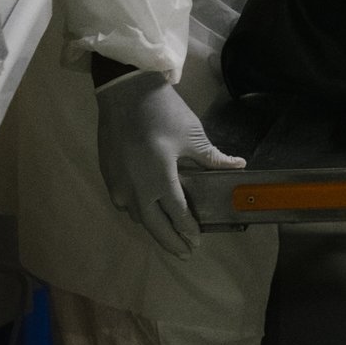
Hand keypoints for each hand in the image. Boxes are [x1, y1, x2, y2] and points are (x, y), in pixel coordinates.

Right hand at [91, 66, 243, 256]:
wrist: (124, 92)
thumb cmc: (163, 112)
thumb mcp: (192, 136)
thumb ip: (212, 158)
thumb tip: (237, 166)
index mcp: (159, 181)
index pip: (177, 215)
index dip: (188, 230)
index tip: (197, 241)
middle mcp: (135, 190)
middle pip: (153, 226)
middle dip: (170, 241)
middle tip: (184, 252)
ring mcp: (118, 184)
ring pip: (136, 215)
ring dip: (152, 226)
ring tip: (167, 232)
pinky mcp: (108, 175)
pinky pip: (123, 202)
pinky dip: (137, 210)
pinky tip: (146, 209)